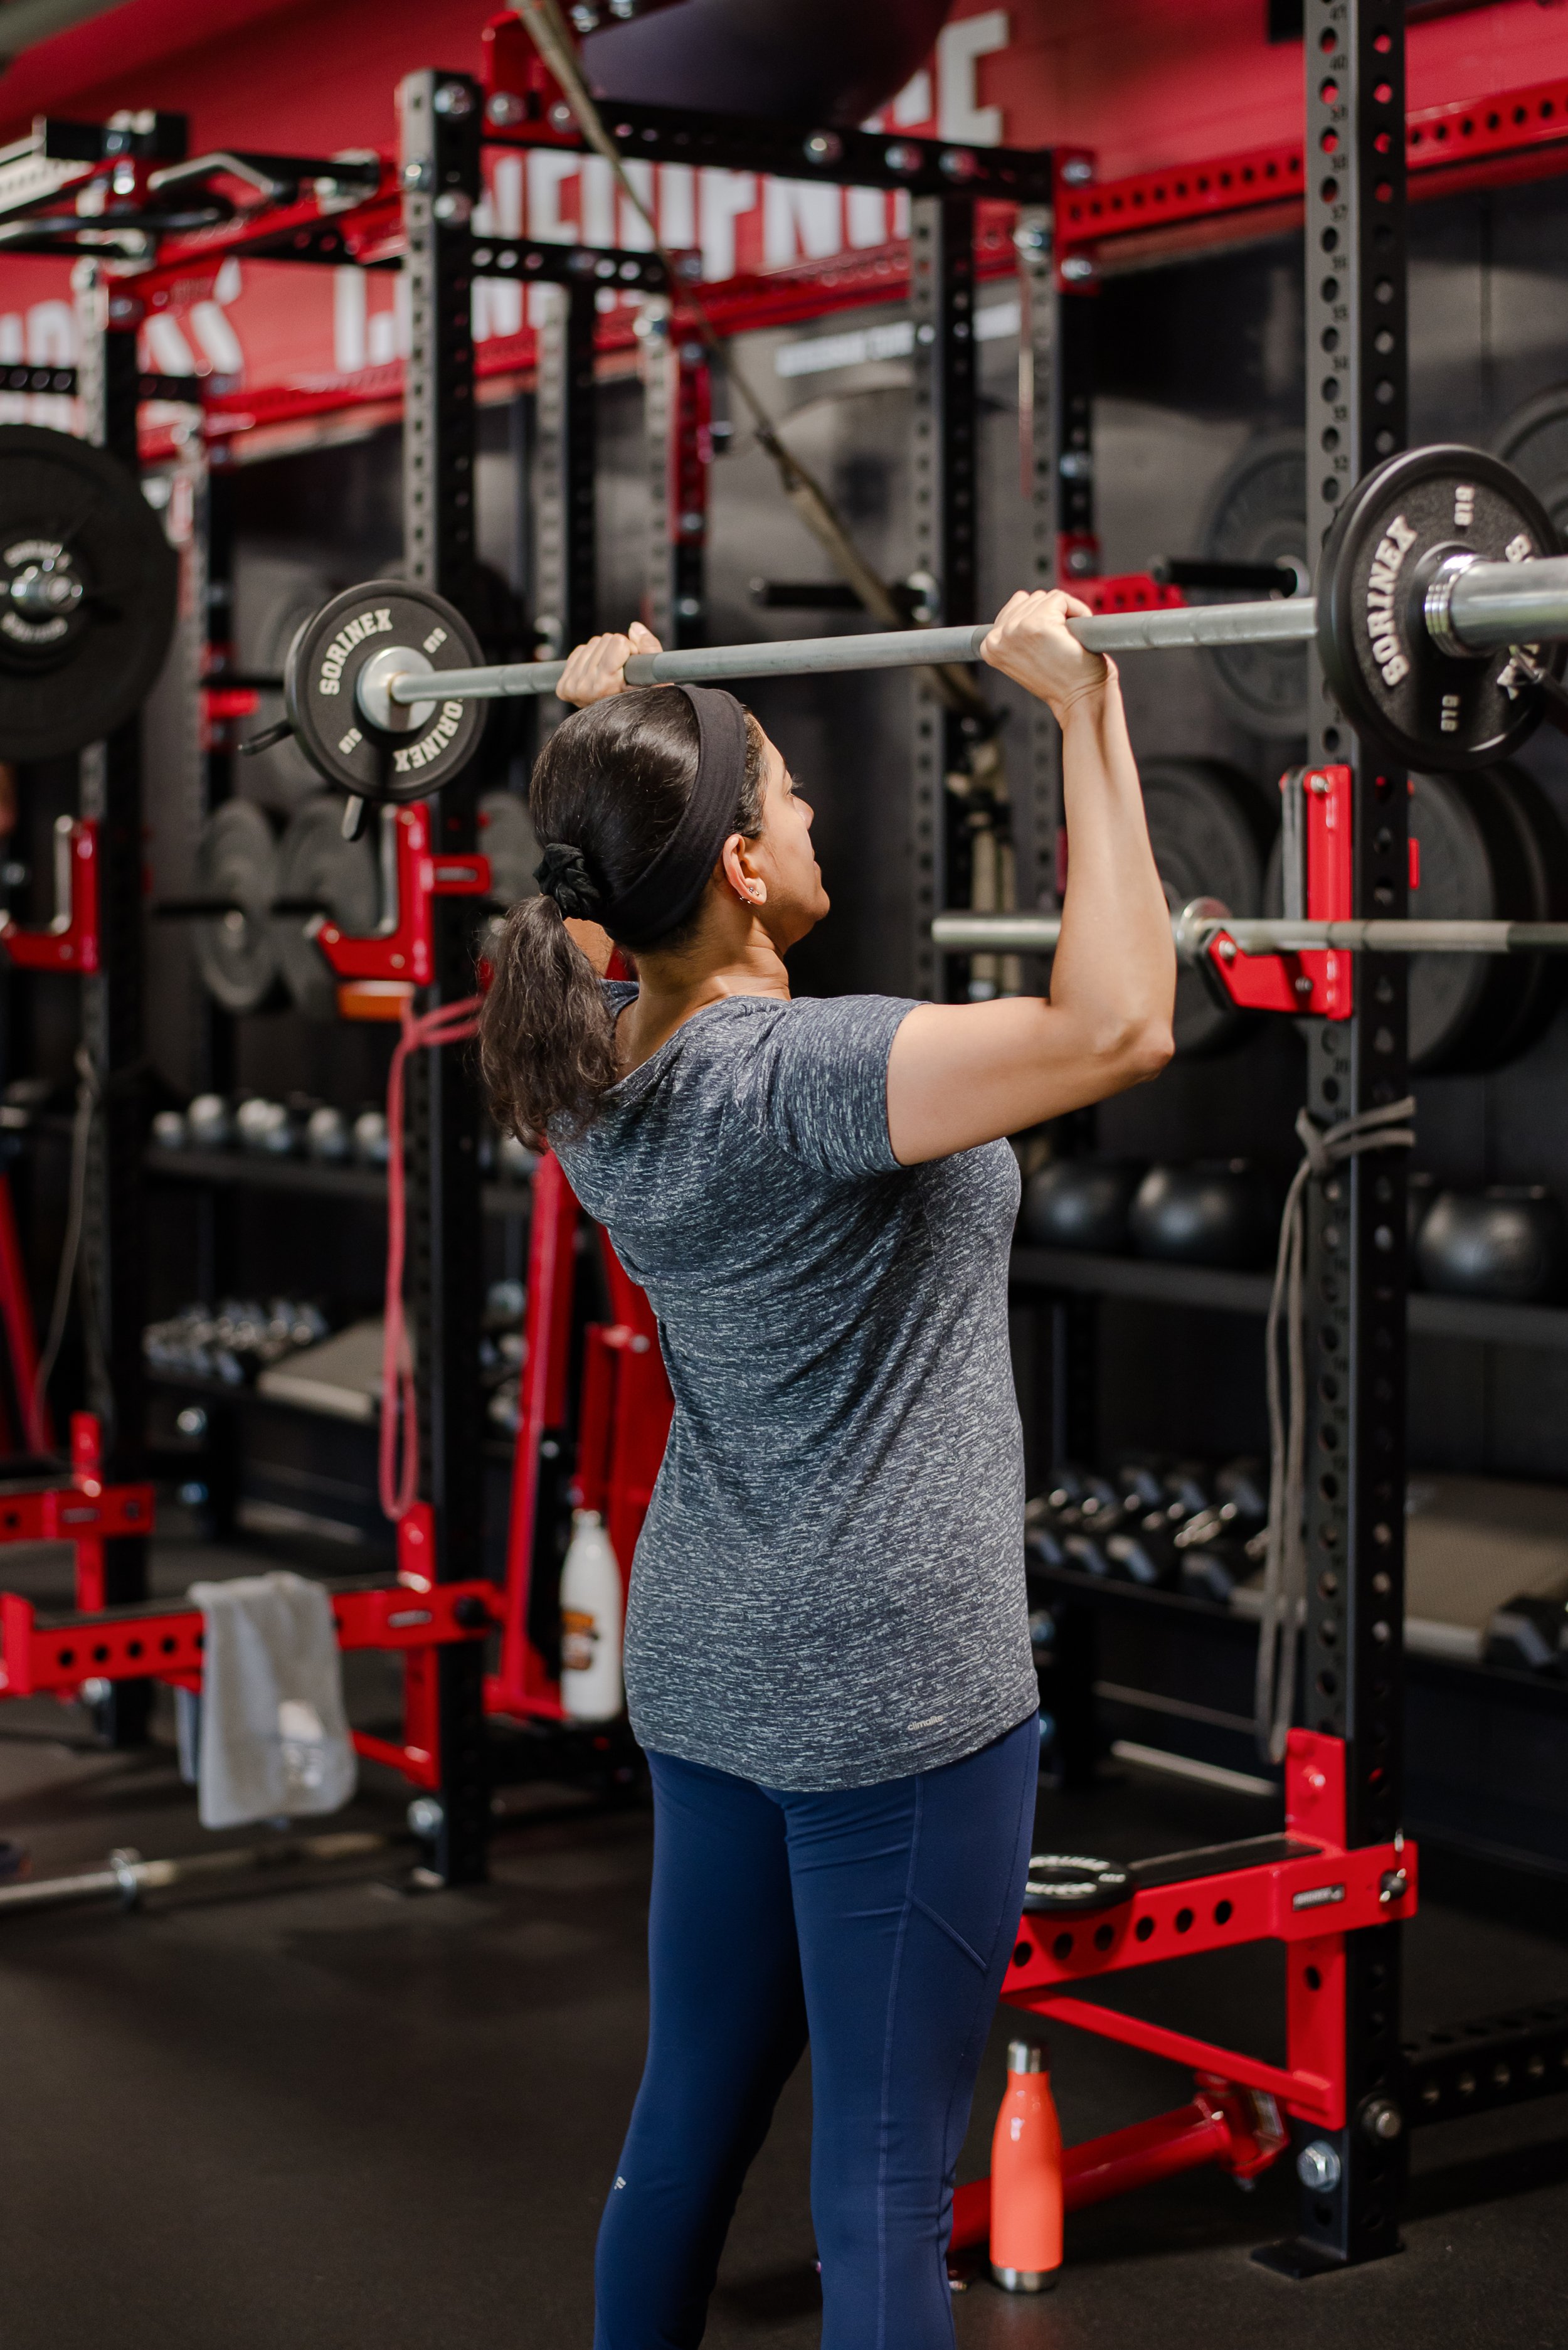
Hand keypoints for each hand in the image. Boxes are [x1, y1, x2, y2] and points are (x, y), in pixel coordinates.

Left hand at [555, 622, 663, 706]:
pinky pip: (581, 651)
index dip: (631, 651)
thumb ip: (650, 648)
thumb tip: (633, 627)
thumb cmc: (643, 703)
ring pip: (593, 643)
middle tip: (622, 674)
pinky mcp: (563, 686)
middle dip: (617, 651)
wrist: (621, 727)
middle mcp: (583, 687)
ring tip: (612, 677)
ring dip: (605, 654)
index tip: (632, 669)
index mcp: (604, 685)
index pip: (618, 642)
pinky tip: (600, 676)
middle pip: (605, 639)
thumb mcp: (657, 679)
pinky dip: (593, 659)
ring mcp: (571, 687)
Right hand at [980, 589, 1112, 721]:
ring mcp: (1016, 629)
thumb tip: (1022, 601)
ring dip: (1064, 615)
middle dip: (1051, 616)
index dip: (1037, 619)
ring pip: (1046, 598)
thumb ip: (1016, 632)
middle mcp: (998, 637)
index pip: (1013, 608)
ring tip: (1066, 642)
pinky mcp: (1039, 623)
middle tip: (1059, 645)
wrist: (1080, 697)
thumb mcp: (1024, 657)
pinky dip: (1077, 611)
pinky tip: (1075, 636)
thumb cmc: (1060, 682)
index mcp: (990, 646)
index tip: (1047, 639)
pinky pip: (1062, 598)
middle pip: (1030, 600)